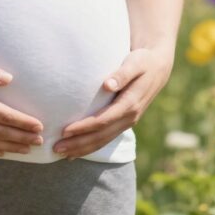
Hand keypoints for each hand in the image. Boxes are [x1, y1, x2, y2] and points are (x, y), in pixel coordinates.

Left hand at [54, 46, 172, 158]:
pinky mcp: (124, 122)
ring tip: (61, 153)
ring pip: (103, 141)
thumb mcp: (135, 62)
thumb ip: (122, 74)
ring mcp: (128, 122)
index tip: (65, 130)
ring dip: (82, 149)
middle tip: (56, 148)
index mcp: (130, 104)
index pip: (103, 120)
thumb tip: (107, 85)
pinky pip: (106, 138)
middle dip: (78, 143)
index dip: (84, 127)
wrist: (158, 68)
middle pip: (101, 136)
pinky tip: (76, 152)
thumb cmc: (143, 61)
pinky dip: (91, 147)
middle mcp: (130, 117)